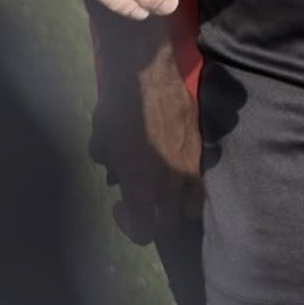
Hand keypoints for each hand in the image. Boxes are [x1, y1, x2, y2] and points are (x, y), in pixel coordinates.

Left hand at [89, 9, 202, 243]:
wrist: (147, 72)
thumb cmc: (118, 108)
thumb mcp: (101, 143)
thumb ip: (111, 166)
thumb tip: (119, 172)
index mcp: (142, 187)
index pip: (144, 231)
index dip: (131, 226)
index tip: (122, 205)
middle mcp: (170, 182)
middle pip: (170, 221)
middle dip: (155, 216)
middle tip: (143, 196)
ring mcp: (190, 162)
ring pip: (194, 202)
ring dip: (179, 202)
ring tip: (167, 186)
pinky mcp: (201, 141)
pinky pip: (201, 172)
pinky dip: (192, 175)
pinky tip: (177, 159)